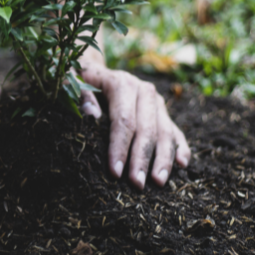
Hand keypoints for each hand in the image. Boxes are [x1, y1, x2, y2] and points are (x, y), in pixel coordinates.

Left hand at [78, 58, 190, 189]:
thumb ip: (79, 95)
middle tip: (137, 184)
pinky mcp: (162, 111)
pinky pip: (175, 130)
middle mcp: (144, 91)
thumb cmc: (78, 80)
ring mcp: (156, 102)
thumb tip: (93, 115)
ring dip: (164, 158)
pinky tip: (182, 164)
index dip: (120, 147)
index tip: (115, 172)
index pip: (123, 120)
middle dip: (142, 159)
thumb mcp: (71, 81)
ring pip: (165, 131)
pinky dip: (180, 147)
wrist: (93, 70)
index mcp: (121, 84)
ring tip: (159, 182)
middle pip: (147, 129)